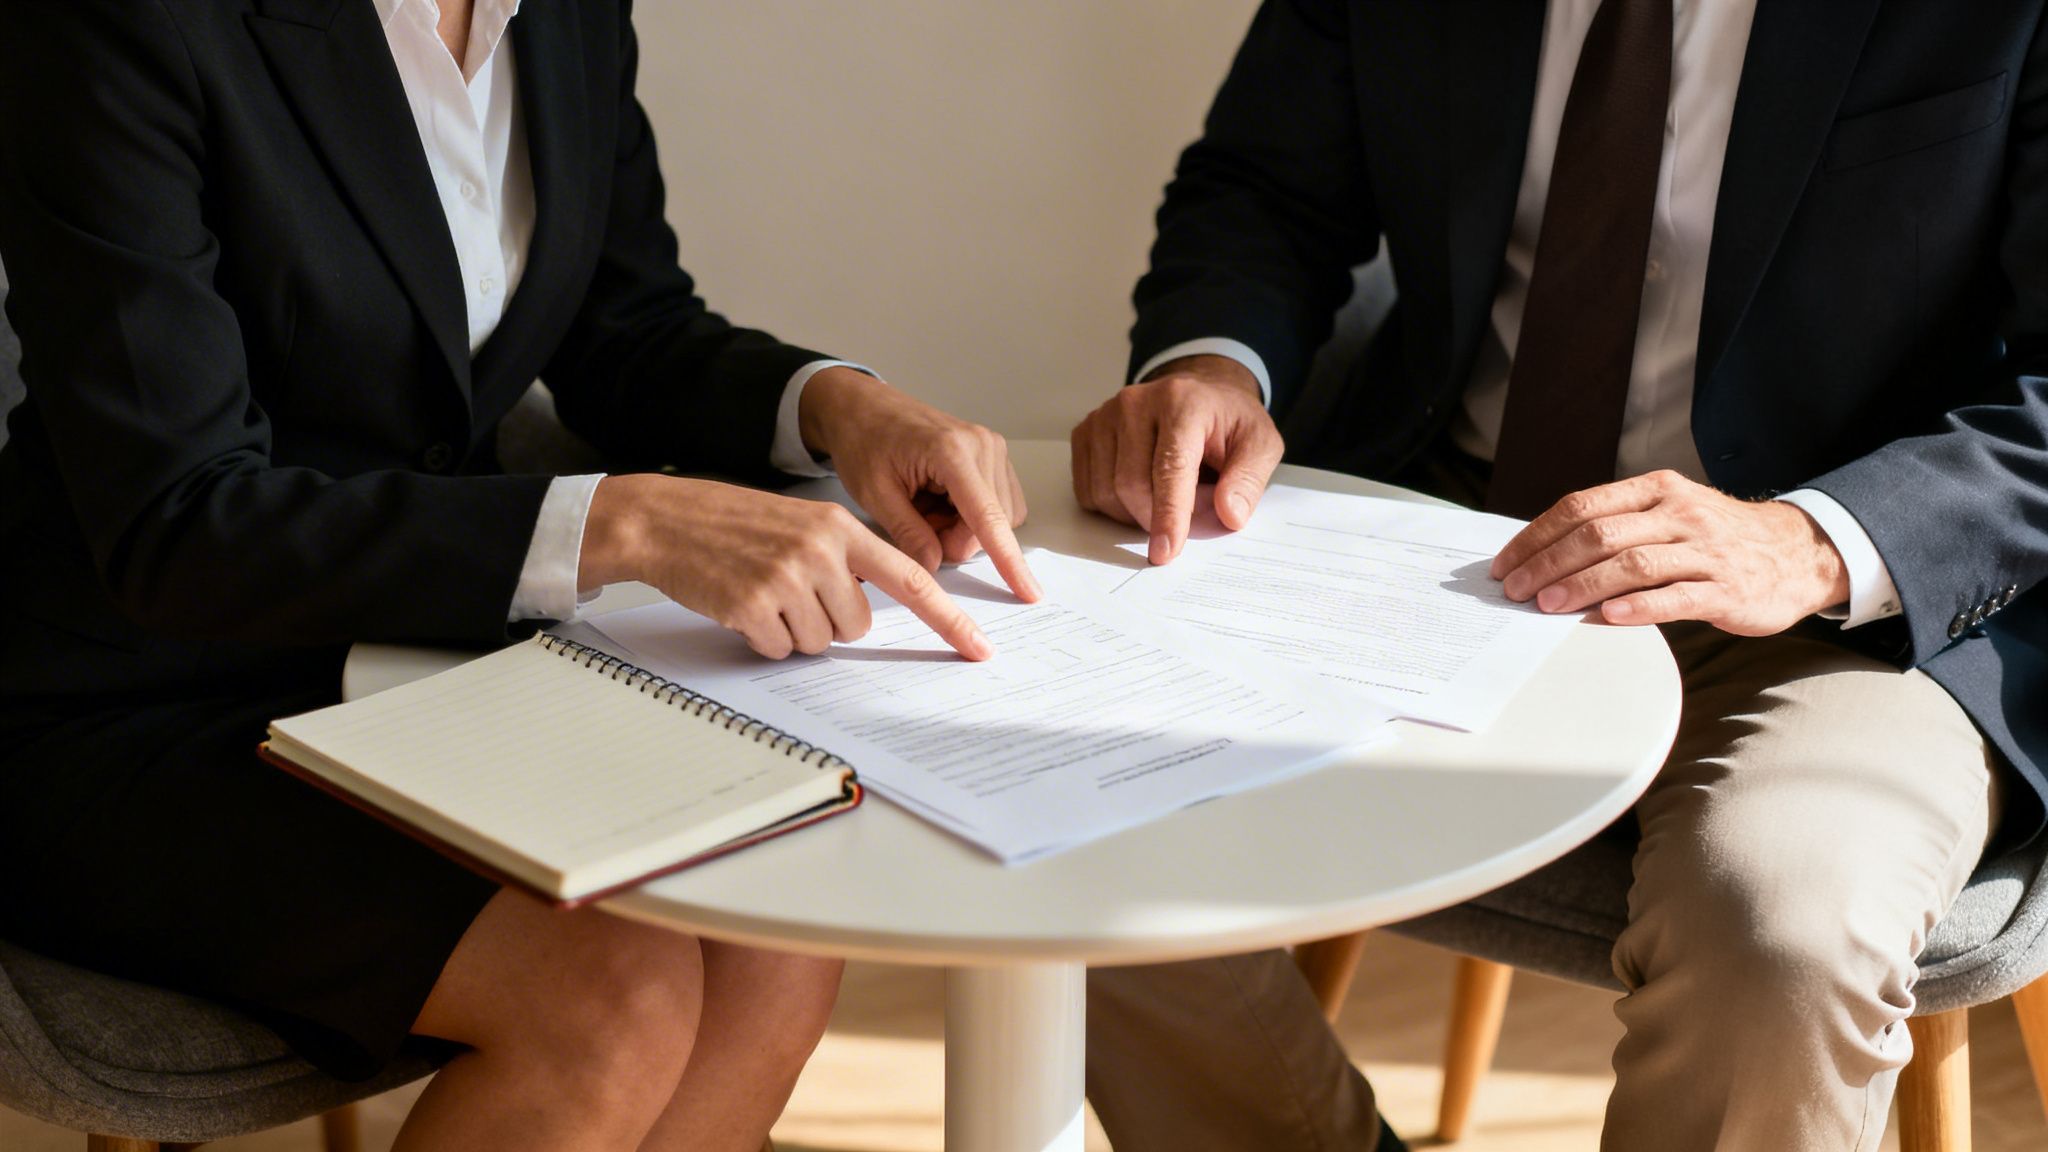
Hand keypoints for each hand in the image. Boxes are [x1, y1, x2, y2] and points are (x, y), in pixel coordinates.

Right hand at [580, 474, 992, 659]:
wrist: (666, 520)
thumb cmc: (734, 525)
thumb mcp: (802, 525)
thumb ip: (844, 558)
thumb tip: (869, 611)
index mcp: (841, 527)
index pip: (911, 579)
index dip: (949, 619)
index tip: (980, 647)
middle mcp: (820, 550)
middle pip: (858, 625)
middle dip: (829, 622)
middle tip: (791, 593)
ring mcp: (786, 578)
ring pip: (820, 642)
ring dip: (794, 632)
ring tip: (763, 594)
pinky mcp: (753, 606)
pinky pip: (781, 649)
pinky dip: (764, 639)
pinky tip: (742, 606)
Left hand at [799, 367, 1039, 601]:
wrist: (862, 406)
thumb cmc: (864, 440)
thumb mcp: (875, 493)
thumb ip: (908, 534)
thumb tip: (934, 567)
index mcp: (951, 451)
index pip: (988, 517)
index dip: (1009, 560)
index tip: (1028, 592)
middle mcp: (982, 445)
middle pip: (993, 523)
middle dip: (957, 538)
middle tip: (917, 524)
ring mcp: (992, 447)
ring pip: (999, 517)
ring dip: (964, 527)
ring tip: (925, 507)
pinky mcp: (992, 454)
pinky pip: (998, 503)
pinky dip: (970, 515)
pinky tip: (940, 501)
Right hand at [1069, 354, 1283, 564]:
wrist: (1199, 394)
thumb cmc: (1227, 421)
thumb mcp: (1260, 444)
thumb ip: (1248, 480)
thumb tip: (1229, 515)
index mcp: (1183, 403)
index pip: (1169, 468)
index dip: (1168, 515)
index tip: (1166, 551)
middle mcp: (1137, 403)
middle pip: (1131, 485)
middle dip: (1153, 519)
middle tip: (1181, 521)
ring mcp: (1105, 415)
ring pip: (1105, 491)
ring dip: (1132, 514)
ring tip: (1162, 499)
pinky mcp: (1086, 430)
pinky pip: (1088, 489)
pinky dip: (1112, 506)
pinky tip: (1137, 493)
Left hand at [1489, 470, 1851, 634]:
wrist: (1798, 552)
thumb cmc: (1715, 538)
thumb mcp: (1668, 515)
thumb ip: (1616, 528)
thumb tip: (1544, 558)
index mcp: (1655, 490)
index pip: (1581, 507)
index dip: (1537, 536)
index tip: (1505, 564)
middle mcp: (1679, 513)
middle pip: (1599, 535)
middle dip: (1548, 564)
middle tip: (1515, 591)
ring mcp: (1706, 550)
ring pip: (1632, 565)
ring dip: (1582, 586)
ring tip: (1546, 606)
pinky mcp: (1728, 589)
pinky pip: (1677, 596)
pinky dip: (1639, 607)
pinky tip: (1608, 617)